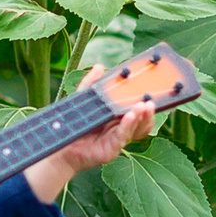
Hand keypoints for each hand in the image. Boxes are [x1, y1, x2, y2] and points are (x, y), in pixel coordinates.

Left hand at [25, 62, 157, 202]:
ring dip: (143, 117)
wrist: (60, 144)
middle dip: (149, 110)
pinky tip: (131, 114)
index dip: (147, 100)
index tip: (155, 88)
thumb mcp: (83, 99)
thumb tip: (100, 66)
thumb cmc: (74, 124)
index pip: (138, 108)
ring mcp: (118, 140)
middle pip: (143, 120)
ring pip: (138, 129)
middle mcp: (121, 129)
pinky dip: (129, 125)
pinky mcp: (112, 149)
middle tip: (152, 98)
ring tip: (144, 105)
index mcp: (118, 117)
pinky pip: (124, 136)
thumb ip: (92, 84)